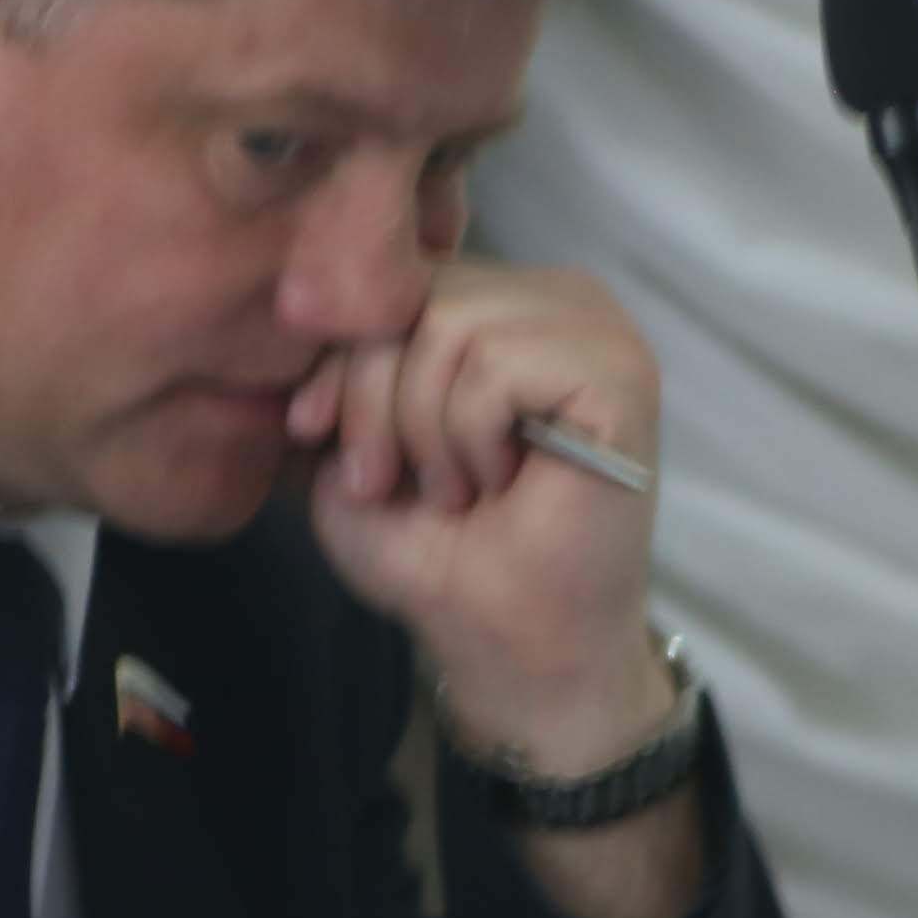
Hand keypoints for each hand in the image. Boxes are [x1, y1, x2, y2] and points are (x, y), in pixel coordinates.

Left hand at [287, 261, 671, 773]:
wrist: (507, 643)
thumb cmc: (440, 551)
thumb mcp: (353, 440)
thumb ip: (334, 364)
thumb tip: (298, 302)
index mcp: (501, 301)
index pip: (393, 274)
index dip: (339, 353)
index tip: (313, 432)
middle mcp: (557, 299)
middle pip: (416, 291)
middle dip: (372, 396)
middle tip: (391, 479)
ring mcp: (598, 330)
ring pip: (450, 323)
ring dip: (423, 426)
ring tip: (454, 487)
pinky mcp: (620, 373)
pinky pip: (497, 363)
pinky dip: (470, 434)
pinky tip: (496, 481)